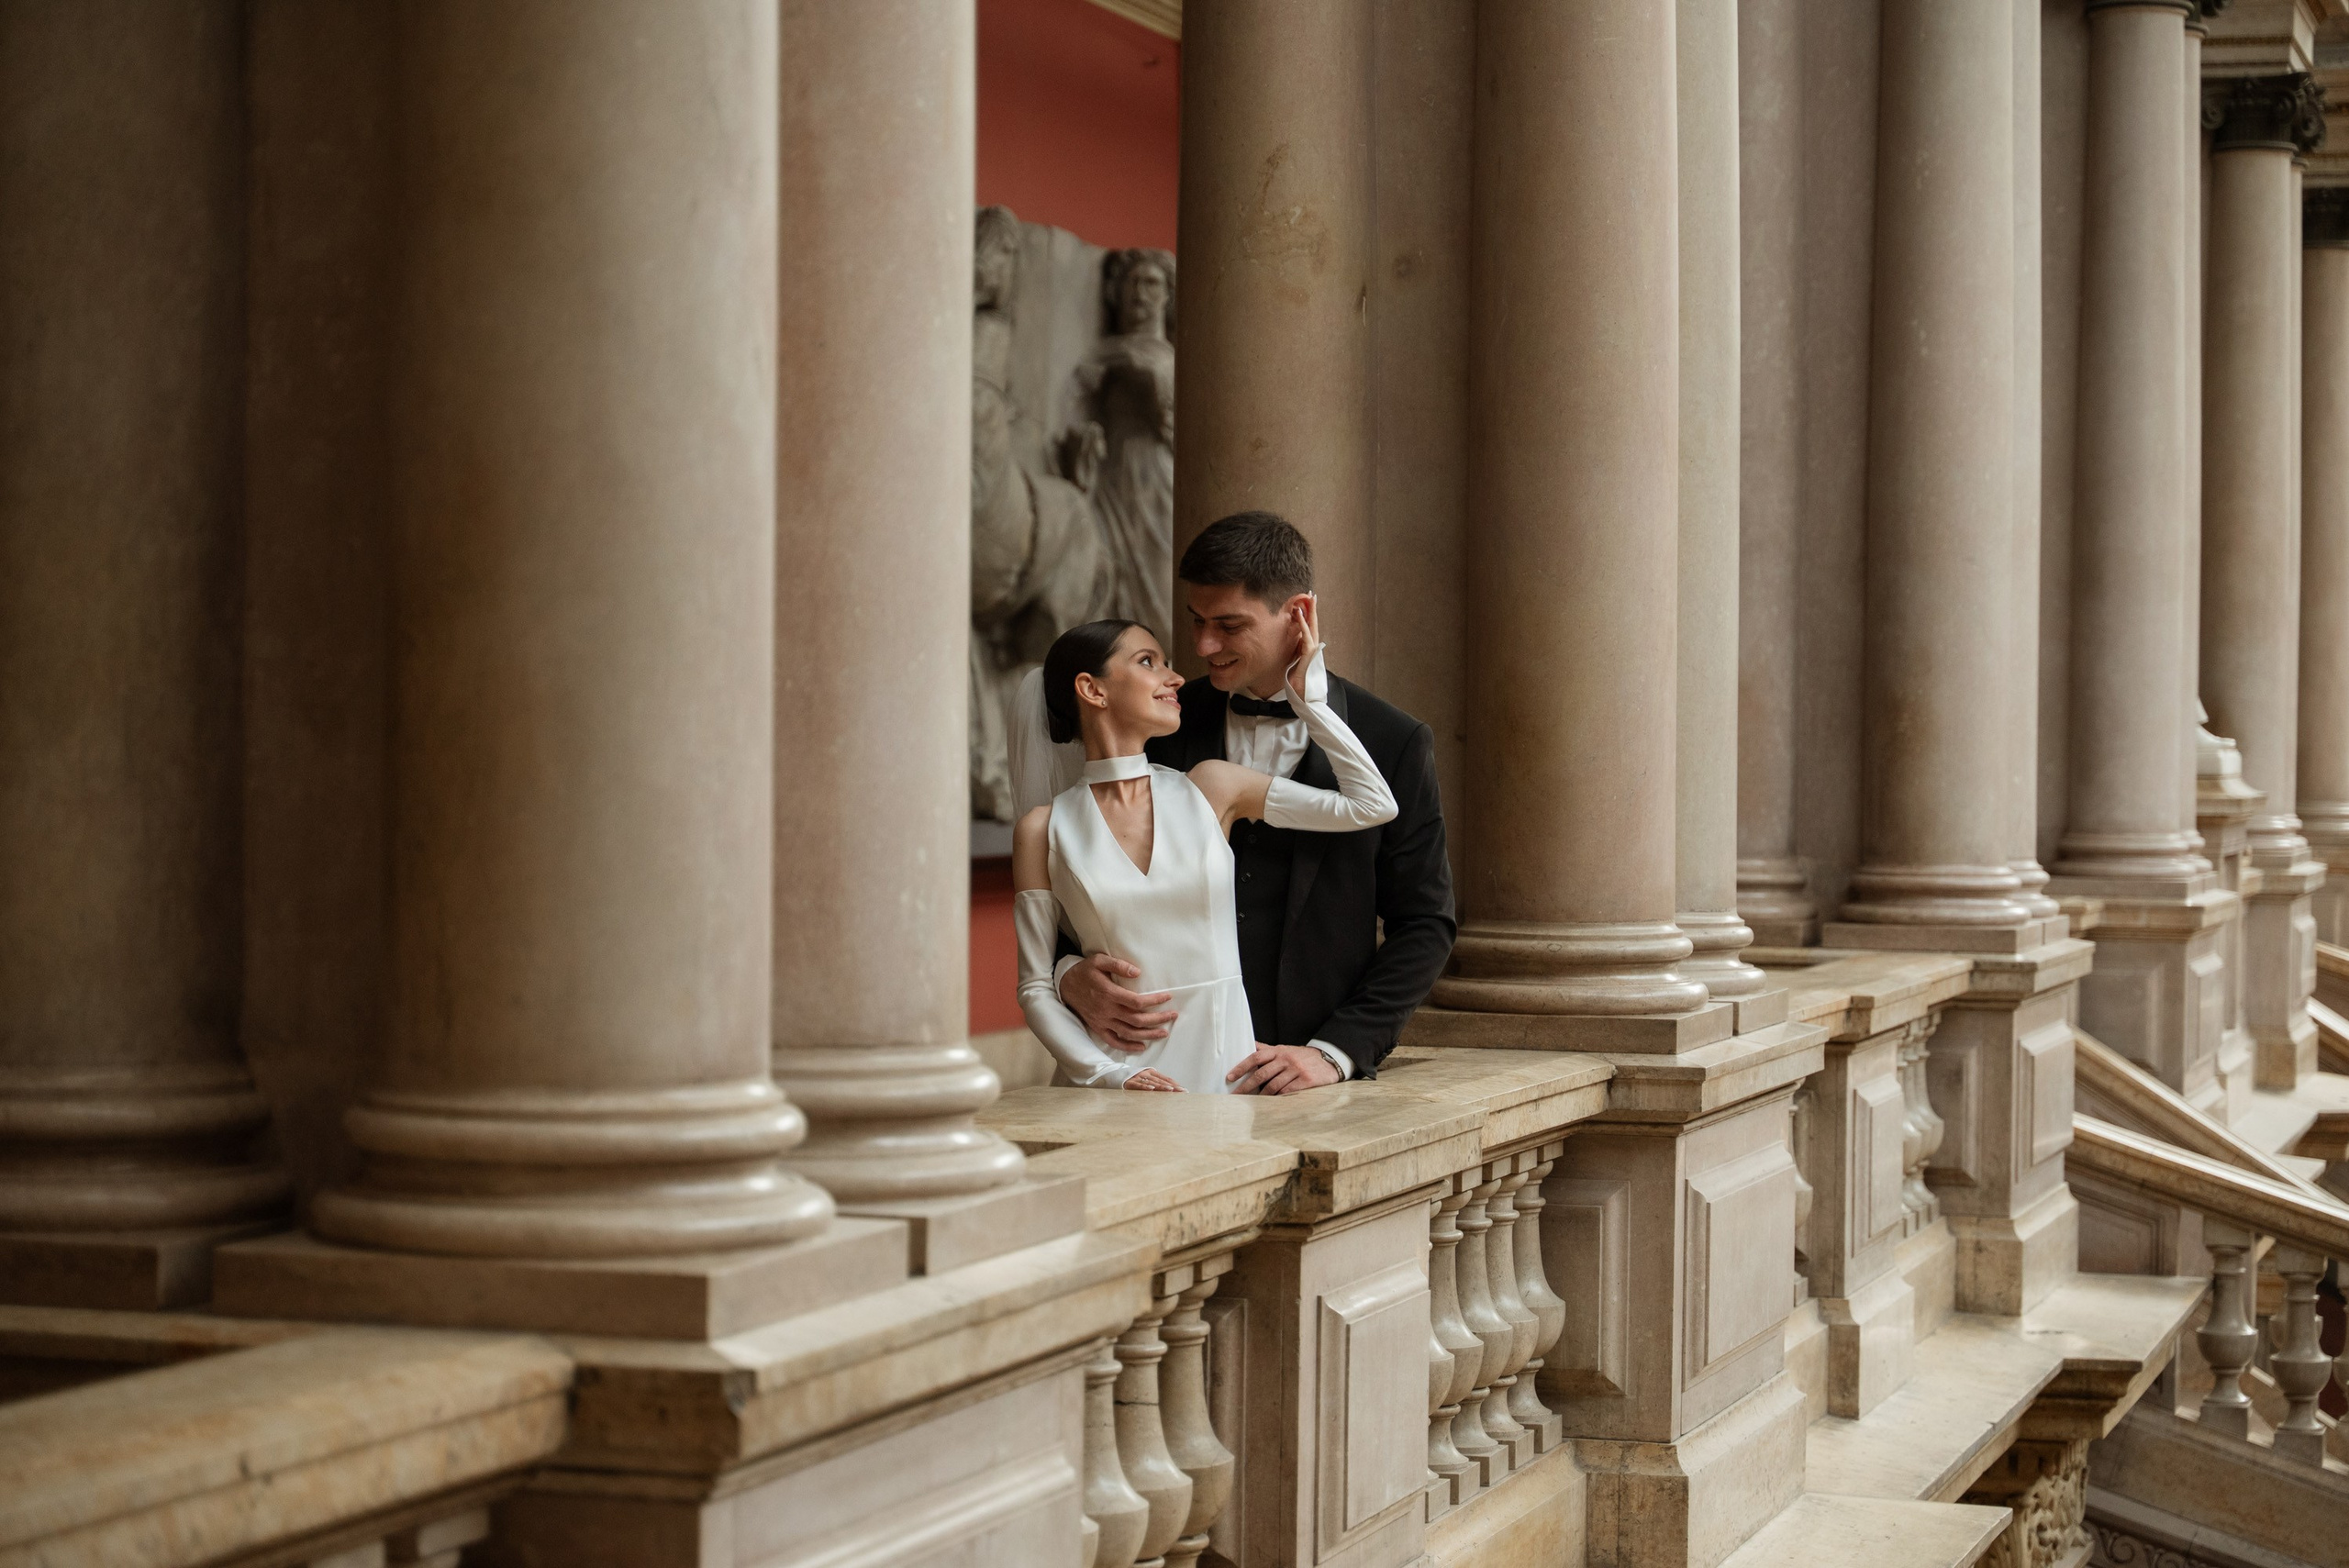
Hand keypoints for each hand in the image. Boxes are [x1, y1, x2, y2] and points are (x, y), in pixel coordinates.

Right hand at [1060, 952, 1175, 1050]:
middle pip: (1137, 1020)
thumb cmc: (1084, 971)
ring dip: (1148, 1035)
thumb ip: (1118, 965)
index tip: (1167, 997)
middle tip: (1173, 1015)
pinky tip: (1141, 1046)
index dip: (1154, 1001)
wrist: (1064, 985)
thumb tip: (1137, 972)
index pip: (1137, 1002)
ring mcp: (1102, 1021)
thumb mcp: (1099, 961)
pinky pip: (1114, 1041)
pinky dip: (1128, 1046)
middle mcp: (1106, 1010)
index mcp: (1109, 993)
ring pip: (1129, 1033)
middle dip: (1158, 1019)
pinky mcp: (1098, 1028)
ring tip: (1164, 1033)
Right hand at [1124, 1069, 1182, 1091]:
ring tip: (1170, 1090)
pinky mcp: (1129, 1082)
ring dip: (1161, 1086)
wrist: (1114, 1074)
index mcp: (1151, 1072)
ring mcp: (1138, 1077)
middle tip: (1182, 1091)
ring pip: (1152, 1082)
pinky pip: (1138, 1085)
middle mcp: (1146, 1073)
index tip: (1184, 1089)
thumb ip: (1156, 1082)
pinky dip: (1145, 1087)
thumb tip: (1171, 1089)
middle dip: (1173, 1086)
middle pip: (1162, 1081)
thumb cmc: (1133, 1078)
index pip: (1166, 1078)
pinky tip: (1152, 1089)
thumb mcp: (1145, 1078)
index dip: (1175, 1083)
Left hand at [1226, 1043, 1342, 1095]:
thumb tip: (1248, 1045)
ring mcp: (1297, 1070)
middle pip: (1262, 1074)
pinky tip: (1270, 1105)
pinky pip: (1288, 1093)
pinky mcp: (1306, 1081)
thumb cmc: (1302, 1057)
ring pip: (1274, 1086)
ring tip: (1252, 1103)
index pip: (1256, 1057)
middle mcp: (1286, 1059)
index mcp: (1278, 1051)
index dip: (1241, 1067)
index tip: (1230, 1077)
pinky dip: (1278, 1099)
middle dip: (1246, 1086)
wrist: (1329, 1060)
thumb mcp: (1285, 1049)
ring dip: (1261, 1096)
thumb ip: (1267, 1049)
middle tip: (1235, 1096)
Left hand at [1285, 594, 1321, 701]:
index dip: (1308, 615)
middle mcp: (1313, 648)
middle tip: (1311, 595)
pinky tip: (1301, 617)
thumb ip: (1294, 654)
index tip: (1305, 603)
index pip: (1309, 628)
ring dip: (1309, 613)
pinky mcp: (1309, 656)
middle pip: (1313, 624)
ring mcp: (1312, 651)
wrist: (1304, 697)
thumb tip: (1290, 646)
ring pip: (1312, 628)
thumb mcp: (1293, 664)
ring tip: (1307, 600)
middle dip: (1312, 609)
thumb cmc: (1298, 684)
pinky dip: (1304, 626)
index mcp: (1308, 649)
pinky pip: (1306, 638)